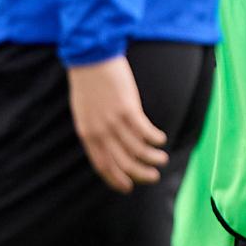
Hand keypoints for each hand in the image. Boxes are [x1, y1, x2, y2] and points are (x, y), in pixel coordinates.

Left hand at [66, 55, 167, 192]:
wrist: (90, 58)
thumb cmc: (87, 83)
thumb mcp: (83, 112)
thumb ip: (94, 130)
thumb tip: (108, 145)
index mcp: (87, 134)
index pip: (102, 165)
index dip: (116, 179)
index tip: (129, 186)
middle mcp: (100, 132)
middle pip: (122, 162)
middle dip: (139, 174)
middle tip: (152, 177)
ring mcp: (114, 121)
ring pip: (137, 150)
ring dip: (152, 158)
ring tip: (162, 159)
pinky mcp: (128, 109)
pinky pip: (145, 132)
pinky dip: (155, 139)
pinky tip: (161, 139)